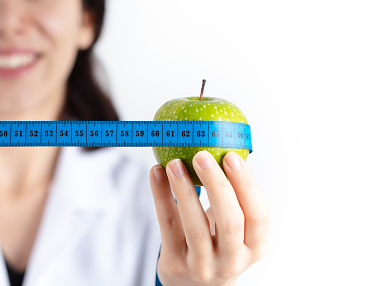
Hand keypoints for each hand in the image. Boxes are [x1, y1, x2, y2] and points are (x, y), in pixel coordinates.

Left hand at [150, 151, 268, 285]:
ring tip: (174, 163)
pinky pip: (168, 225)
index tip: (232, 156)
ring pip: (195, 226)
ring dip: (184, 190)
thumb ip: (233, 198)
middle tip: (202, 155)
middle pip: (230, 222)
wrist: (192, 284)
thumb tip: (224, 144)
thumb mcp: (234, 229)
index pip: (258, 216)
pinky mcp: (175, 263)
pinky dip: (161, 196)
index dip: (246, 185)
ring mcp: (203, 265)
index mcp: (254, 247)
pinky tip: (156, 173)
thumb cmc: (217, 244)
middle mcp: (232, 260)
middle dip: (217, 185)